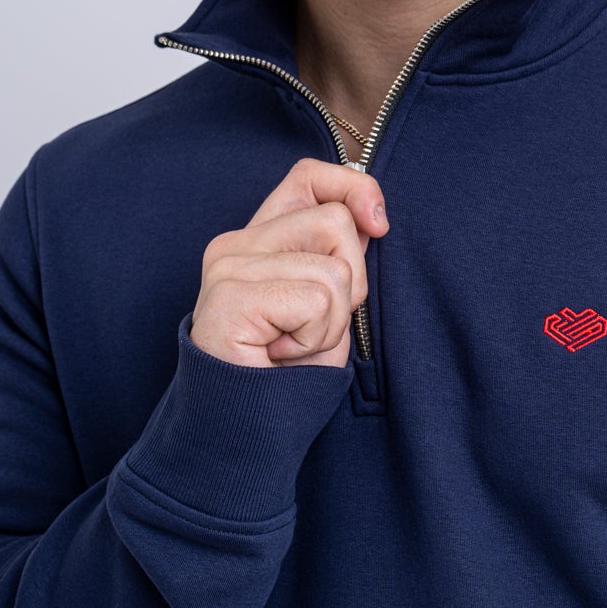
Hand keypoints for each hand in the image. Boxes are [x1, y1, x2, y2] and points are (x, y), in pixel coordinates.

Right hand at [189, 157, 389, 367]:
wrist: (244, 432)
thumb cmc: (288, 374)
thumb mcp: (327, 303)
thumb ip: (339, 254)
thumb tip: (372, 216)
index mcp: (257, 238)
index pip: (310, 176)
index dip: (354, 188)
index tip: (379, 224)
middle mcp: (235, 244)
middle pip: (335, 222)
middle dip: (350, 284)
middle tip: (312, 326)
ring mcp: (227, 267)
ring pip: (333, 269)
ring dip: (330, 322)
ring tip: (293, 345)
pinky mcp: (230, 297)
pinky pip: (316, 301)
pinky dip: (315, 338)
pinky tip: (281, 355)